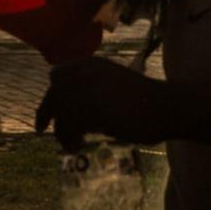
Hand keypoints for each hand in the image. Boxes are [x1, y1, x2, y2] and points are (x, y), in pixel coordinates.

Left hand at [35, 56, 160, 149]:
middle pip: (54, 92)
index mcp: (92, 63)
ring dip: (61, 130)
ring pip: (61, 111)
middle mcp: (88, 72)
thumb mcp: (112, 86)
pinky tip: (78, 146)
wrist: (168, 106)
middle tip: (42, 130)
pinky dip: (69, 138)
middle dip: (47, 111)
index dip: (50, 94)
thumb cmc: (145, 101)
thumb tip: (66, 111)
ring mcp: (91, 89)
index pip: (57, 75)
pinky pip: (70, 125)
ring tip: (71, 144)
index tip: (47, 112)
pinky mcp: (96, 109)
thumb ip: (90, 90)